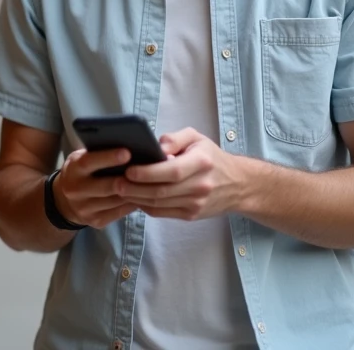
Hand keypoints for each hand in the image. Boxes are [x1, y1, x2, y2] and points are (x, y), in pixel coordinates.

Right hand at [53, 147, 140, 228]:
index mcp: (73, 170)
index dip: (108, 158)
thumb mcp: (81, 158)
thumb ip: (96, 154)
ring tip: (149, 183)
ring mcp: (85, 209)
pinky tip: (142, 195)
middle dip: (126, 180)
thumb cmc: (80, 172)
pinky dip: (132, 204)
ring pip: (115, 201)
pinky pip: (119, 213)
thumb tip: (125, 145)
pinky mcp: (95, 221)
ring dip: (133, 192)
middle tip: (145, 171)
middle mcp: (76, 190)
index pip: (90, 162)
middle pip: (106, 186)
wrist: (63, 201)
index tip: (127, 153)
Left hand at [116, 128, 244, 220]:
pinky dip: (146, 206)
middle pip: (161, 191)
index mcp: (201, 162)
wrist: (238, 185)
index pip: (171, 171)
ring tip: (120, 190)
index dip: (148, 173)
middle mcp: (200, 185)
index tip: (129, 170)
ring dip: (136, 198)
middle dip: (135, 188)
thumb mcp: (196, 138)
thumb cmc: (211, 157)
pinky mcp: (191, 215)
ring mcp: (196, 203)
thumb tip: (155, 148)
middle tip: (115, 183)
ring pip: (159, 204)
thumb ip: (174, 139)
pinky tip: (135, 198)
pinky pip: (162, 212)